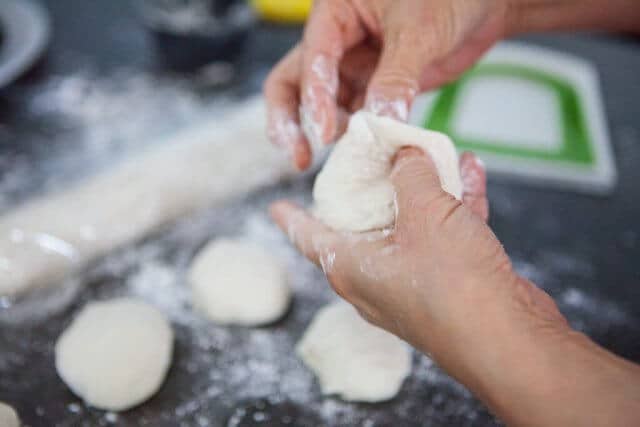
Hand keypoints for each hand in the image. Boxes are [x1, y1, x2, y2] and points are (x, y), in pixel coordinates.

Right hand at [264, 0, 510, 169]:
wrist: (486, 6)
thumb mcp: (420, 31)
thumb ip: (395, 77)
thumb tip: (377, 122)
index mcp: (336, 11)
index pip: (312, 58)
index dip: (313, 97)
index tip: (325, 133)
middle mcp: (337, 40)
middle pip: (293, 83)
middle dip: (291, 120)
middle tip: (300, 155)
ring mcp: (354, 66)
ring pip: (322, 104)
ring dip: (326, 132)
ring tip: (342, 159)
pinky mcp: (373, 87)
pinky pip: (355, 115)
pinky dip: (356, 136)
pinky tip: (363, 155)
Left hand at [271, 148, 565, 364]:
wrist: (510, 339)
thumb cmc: (453, 282)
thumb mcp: (424, 211)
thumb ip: (409, 174)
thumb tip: (405, 154)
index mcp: (351, 266)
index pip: (308, 237)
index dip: (291, 218)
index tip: (276, 206)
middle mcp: (376, 278)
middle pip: (361, 224)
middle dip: (368, 189)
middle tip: (367, 160)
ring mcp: (414, 283)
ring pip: (410, 224)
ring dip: (425, 187)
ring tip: (432, 151)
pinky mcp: (450, 283)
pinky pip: (445, 234)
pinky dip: (455, 204)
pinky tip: (470, 170)